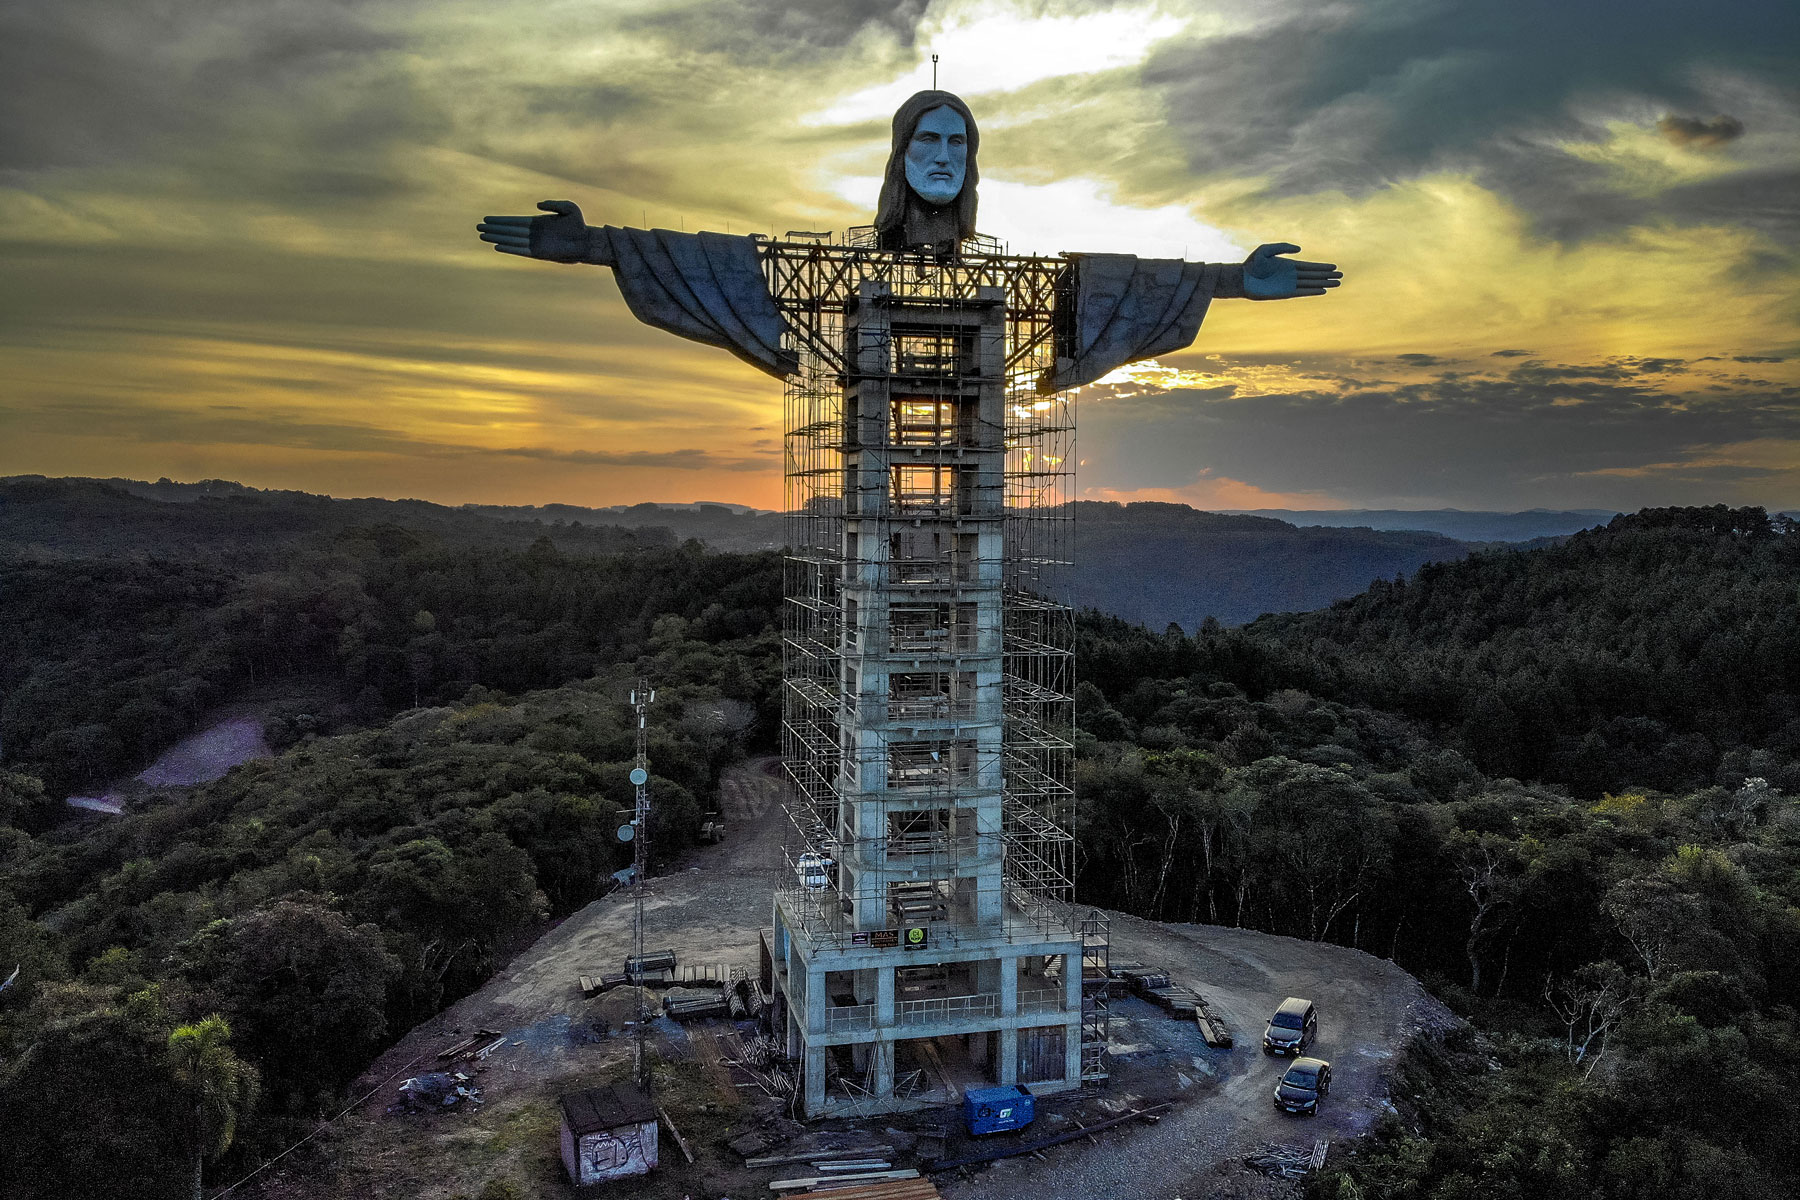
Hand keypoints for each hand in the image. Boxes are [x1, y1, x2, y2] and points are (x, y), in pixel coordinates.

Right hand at [476, 200, 590, 261]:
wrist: (586, 241)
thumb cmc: (579, 224)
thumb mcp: (568, 208)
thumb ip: (553, 204)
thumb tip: (537, 206)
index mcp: (537, 222)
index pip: (514, 221)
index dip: (500, 221)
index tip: (487, 219)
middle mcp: (533, 233)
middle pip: (509, 230)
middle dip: (493, 229)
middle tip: (478, 228)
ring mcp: (535, 243)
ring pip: (511, 240)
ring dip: (496, 238)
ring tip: (482, 236)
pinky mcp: (539, 253)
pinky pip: (520, 250)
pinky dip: (509, 248)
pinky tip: (497, 246)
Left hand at [1242, 242, 1341, 299]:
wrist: (1242, 278)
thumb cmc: (1252, 263)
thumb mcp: (1266, 250)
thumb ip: (1283, 247)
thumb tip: (1300, 250)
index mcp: (1289, 265)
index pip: (1309, 267)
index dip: (1322, 267)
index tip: (1334, 267)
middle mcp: (1291, 276)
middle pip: (1313, 275)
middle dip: (1327, 275)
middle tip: (1341, 276)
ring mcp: (1289, 285)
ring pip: (1310, 284)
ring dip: (1324, 283)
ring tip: (1337, 283)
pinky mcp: (1284, 293)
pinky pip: (1302, 292)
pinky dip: (1312, 291)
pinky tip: (1323, 290)